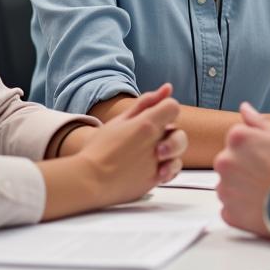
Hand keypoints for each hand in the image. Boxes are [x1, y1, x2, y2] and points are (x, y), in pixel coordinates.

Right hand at [79, 84, 185, 205]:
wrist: (89, 179)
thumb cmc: (100, 149)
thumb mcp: (120, 119)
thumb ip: (146, 103)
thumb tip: (167, 89)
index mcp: (146, 125)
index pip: (173, 107)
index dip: (165, 109)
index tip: (153, 115)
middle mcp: (155, 144)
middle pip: (180, 133)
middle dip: (169, 133)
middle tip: (148, 138)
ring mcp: (156, 164)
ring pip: (178, 154)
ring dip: (169, 152)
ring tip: (151, 154)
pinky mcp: (154, 181)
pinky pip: (172, 172)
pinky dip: (168, 168)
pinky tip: (155, 166)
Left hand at [214, 103, 269, 238]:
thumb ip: (259, 122)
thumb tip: (245, 109)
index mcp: (238, 137)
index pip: (239, 138)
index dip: (257, 148)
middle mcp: (225, 160)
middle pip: (232, 161)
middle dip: (246, 167)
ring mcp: (225, 188)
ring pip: (230, 184)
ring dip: (243, 187)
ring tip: (268, 192)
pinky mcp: (228, 212)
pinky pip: (232, 208)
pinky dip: (243, 208)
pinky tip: (262, 206)